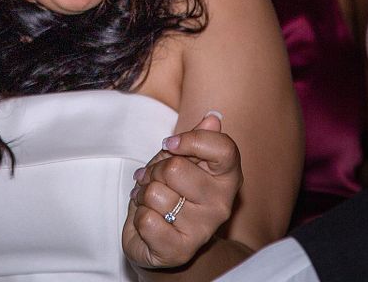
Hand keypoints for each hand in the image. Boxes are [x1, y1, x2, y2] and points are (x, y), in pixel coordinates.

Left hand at [122, 110, 242, 269]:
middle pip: (175, 168)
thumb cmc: (172, 191)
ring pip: (156, 193)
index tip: (171, 144)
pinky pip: (146, 220)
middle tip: (156, 181)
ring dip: (144, 194)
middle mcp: (222, 204)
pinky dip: (139, 217)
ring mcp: (203, 229)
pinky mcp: (180, 250)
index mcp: (228, 177)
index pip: (223, 148)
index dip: (191, 139)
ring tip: (152, 203)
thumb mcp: (182, 159)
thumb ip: (196, 138)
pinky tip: (151, 222)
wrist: (160, 238)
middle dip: (154, 171)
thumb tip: (213, 117)